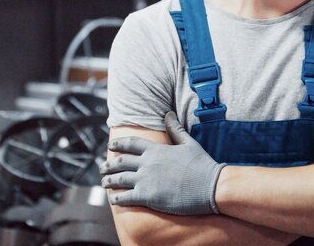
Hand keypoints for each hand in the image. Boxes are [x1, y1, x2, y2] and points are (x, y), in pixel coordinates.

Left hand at [100, 111, 225, 214]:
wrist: (211, 186)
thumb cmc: (202, 165)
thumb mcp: (188, 143)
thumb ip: (175, 129)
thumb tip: (168, 113)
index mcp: (156, 150)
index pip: (130, 144)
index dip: (118, 144)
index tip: (110, 146)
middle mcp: (148, 163)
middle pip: (120, 162)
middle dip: (108, 165)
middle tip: (102, 168)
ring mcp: (146, 180)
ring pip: (119, 179)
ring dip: (109, 181)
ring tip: (103, 183)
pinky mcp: (149, 197)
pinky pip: (126, 197)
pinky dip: (117, 198)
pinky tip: (113, 199)